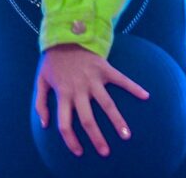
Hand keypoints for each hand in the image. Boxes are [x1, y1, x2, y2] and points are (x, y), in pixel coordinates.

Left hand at [34, 43, 148, 157]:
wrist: (65, 34)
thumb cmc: (53, 60)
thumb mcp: (41, 80)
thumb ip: (40, 103)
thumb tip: (45, 124)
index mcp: (63, 94)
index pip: (65, 124)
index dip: (71, 140)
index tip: (79, 152)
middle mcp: (79, 89)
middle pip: (88, 119)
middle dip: (97, 138)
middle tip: (105, 151)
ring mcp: (93, 79)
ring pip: (107, 104)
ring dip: (117, 121)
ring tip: (126, 135)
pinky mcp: (104, 68)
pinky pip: (121, 80)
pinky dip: (134, 87)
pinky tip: (145, 95)